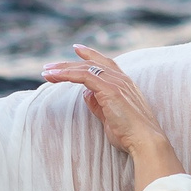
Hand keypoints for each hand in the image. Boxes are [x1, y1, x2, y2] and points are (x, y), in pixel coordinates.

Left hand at [42, 45, 176, 166]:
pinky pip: (84, 76)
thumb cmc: (129, 134)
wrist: (144, 141)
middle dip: (69, 63)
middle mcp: (121, 79)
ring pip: (84, 69)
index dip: (90, 54)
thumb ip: (98, 104)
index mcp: (124, 84)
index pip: (105, 63)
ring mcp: (116, 83)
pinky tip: (54, 76)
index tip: (76, 49)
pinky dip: (67, 75)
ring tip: (46, 72)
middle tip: (50, 65)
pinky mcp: (109, 89)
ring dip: (63, 69)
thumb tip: (86, 94)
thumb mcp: (110, 117)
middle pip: (92, 63)